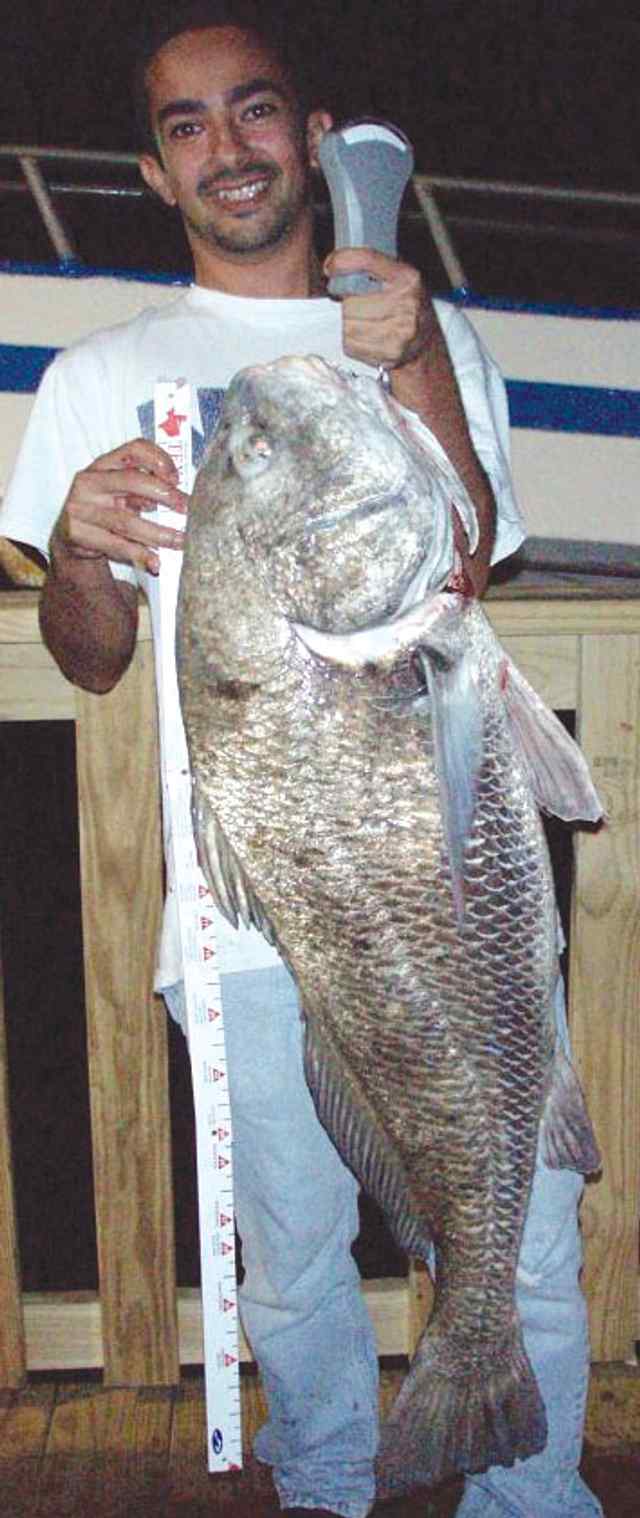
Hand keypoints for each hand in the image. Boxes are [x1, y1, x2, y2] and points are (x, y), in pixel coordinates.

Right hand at [52, 439, 188, 576]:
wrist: (70, 535)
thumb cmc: (106, 508)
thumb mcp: (122, 493)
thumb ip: (144, 490)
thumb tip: (179, 500)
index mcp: (104, 464)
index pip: (134, 449)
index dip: (159, 460)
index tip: (177, 478)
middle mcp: (90, 481)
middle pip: (131, 481)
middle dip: (165, 494)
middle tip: (187, 509)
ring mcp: (80, 507)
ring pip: (125, 520)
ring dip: (158, 533)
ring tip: (180, 541)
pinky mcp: (77, 533)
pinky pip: (114, 544)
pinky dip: (138, 554)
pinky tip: (155, 562)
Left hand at [323, 248, 437, 371]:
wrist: (424, 344)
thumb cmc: (406, 305)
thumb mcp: (399, 276)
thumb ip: (372, 266)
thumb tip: (333, 264)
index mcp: (407, 279)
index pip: (367, 260)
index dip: (343, 261)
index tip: (331, 267)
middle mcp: (406, 305)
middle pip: (351, 301)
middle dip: (349, 302)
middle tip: (361, 305)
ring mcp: (398, 332)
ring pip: (348, 324)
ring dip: (350, 322)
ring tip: (367, 322)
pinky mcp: (388, 353)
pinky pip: (351, 344)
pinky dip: (353, 340)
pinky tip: (368, 337)